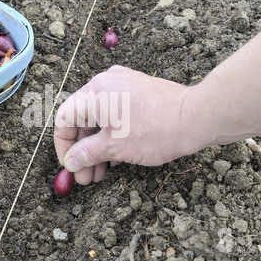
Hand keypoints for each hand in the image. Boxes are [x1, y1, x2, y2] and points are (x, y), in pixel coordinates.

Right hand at [53, 65, 193, 184]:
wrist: (196, 117)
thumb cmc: (156, 129)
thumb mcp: (114, 147)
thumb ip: (86, 154)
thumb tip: (71, 161)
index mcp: (94, 93)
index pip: (64, 119)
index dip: (63, 146)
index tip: (70, 165)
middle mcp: (104, 83)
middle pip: (81, 120)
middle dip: (82, 151)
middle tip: (85, 176)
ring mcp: (122, 85)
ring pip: (99, 118)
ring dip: (96, 146)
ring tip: (100, 173)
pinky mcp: (136, 90)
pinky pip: (114, 113)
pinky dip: (110, 134)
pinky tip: (114, 157)